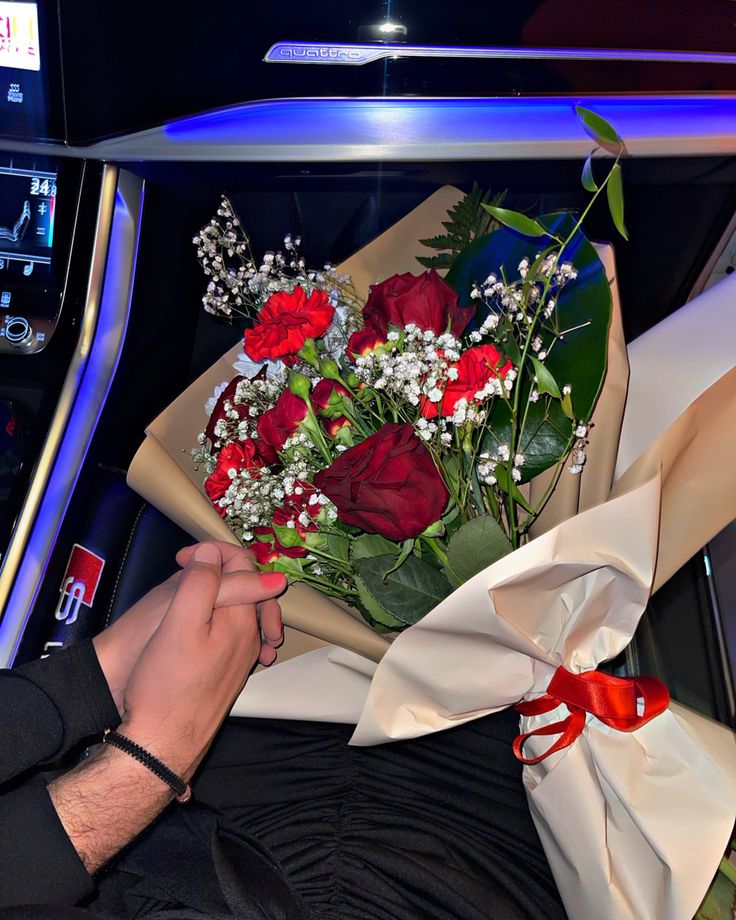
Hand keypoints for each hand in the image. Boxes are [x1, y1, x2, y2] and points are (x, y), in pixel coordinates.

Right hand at [94, 543, 282, 712]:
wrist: (161, 744)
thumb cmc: (165, 685)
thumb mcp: (178, 622)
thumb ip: (201, 583)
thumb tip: (214, 553)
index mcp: (242, 619)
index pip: (244, 566)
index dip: (212, 553)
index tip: (181, 558)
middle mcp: (250, 637)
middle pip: (247, 587)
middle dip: (219, 571)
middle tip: (185, 569)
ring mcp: (241, 657)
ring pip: (241, 610)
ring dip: (219, 594)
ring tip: (189, 591)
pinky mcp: (228, 673)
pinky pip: (233, 633)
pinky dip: (219, 617)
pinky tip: (198, 624)